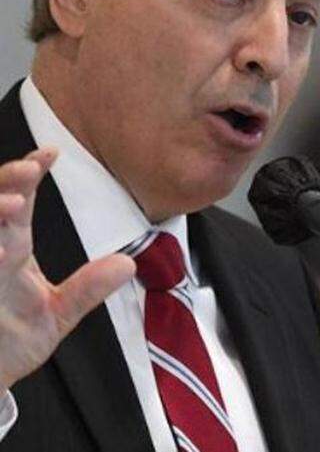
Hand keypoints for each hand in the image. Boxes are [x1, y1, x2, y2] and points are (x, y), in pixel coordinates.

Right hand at [0, 147, 135, 390]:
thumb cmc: (10, 344)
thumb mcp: (56, 316)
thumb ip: (88, 289)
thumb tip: (129, 263)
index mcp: (10, 249)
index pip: (17, 201)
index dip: (29, 174)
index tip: (51, 153)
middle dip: (5, 183)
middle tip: (29, 169)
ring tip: (13, 206)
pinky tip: (0, 251)